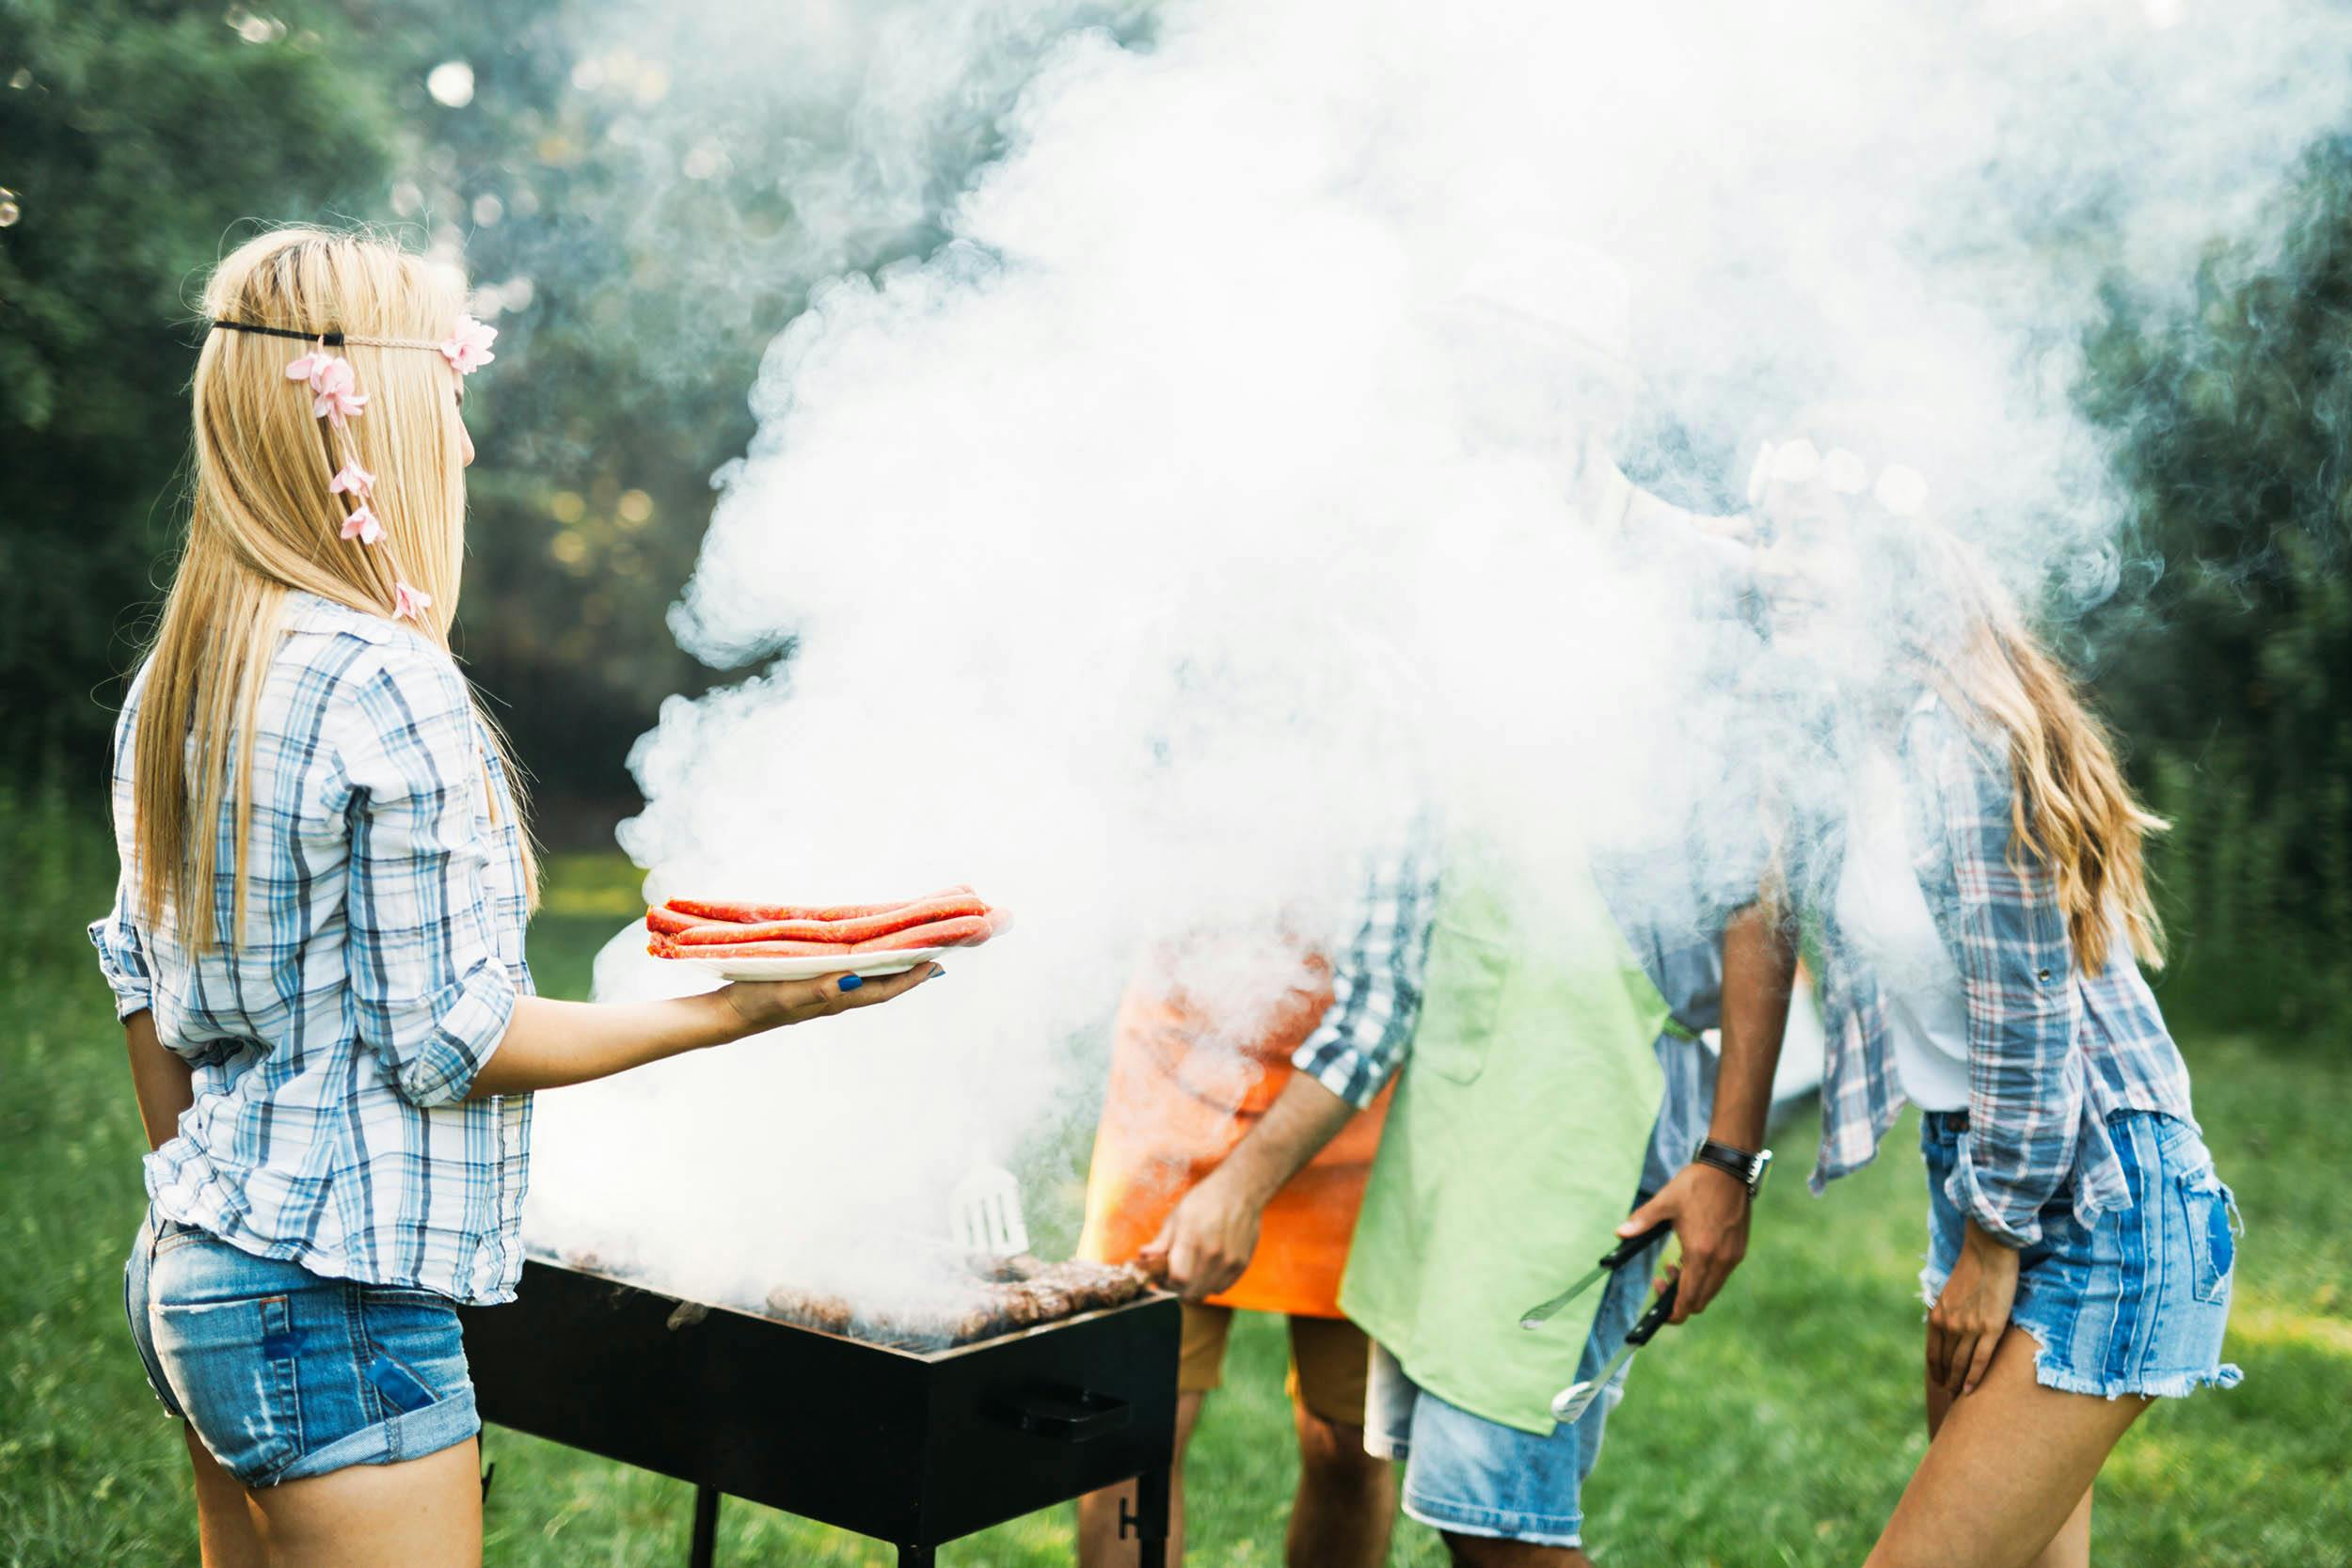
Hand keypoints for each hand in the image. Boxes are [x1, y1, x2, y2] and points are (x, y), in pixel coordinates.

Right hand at [719, 962, 941, 1032]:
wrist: (727, 1015)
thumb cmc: (756, 1002)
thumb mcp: (787, 994)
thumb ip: (820, 989)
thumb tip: (856, 980)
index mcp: (835, 998)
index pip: (884, 989)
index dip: (911, 978)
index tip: (936, 964)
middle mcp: (835, 997)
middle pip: (882, 984)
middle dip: (909, 971)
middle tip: (935, 953)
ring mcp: (823, 993)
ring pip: (867, 979)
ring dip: (890, 967)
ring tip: (909, 951)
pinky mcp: (810, 986)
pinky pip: (847, 974)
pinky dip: (865, 964)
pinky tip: (864, 955)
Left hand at [1135, 1169, 1266, 1303]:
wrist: (1240, 1191)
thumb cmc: (1205, 1200)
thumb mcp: (1177, 1216)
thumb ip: (1161, 1242)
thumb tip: (1143, 1257)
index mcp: (1192, 1239)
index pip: (1177, 1279)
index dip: (1165, 1283)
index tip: (1160, 1276)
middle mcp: (1213, 1254)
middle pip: (1191, 1291)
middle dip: (1176, 1288)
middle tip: (1172, 1275)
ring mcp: (1230, 1261)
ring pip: (1206, 1292)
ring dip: (1193, 1287)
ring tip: (1189, 1271)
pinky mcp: (1241, 1264)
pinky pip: (1221, 1287)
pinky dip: (1210, 1284)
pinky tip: (1205, 1268)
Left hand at [1618, 1161, 1750, 1323]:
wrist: (1728, 1170)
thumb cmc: (1696, 1184)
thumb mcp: (1665, 1202)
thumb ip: (1642, 1221)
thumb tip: (1620, 1233)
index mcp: (1700, 1253)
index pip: (1688, 1300)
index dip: (1673, 1313)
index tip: (1659, 1313)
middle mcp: (1721, 1260)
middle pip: (1700, 1300)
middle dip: (1679, 1300)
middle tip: (1662, 1278)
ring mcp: (1733, 1257)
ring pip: (1712, 1289)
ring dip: (1693, 1287)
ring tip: (1674, 1265)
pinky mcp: (1739, 1250)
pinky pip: (1721, 1275)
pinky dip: (1705, 1275)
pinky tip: (1691, 1256)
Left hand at [1928, 1220, 2019, 1396]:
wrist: (1988, 1252)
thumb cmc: (1972, 1270)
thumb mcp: (1950, 1294)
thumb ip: (1948, 1314)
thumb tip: (1949, 1330)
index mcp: (1937, 1316)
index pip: (1932, 1352)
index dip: (1935, 1370)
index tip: (1937, 1381)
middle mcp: (1949, 1325)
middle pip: (1945, 1362)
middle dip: (1946, 1380)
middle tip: (1949, 1395)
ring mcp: (1969, 1328)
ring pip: (1960, 1364)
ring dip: (1958, 1383)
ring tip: (1959, 1396)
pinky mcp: (1991, 1328)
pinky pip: (1980, 1360)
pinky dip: (1973, 1377)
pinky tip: (1970, 1390)